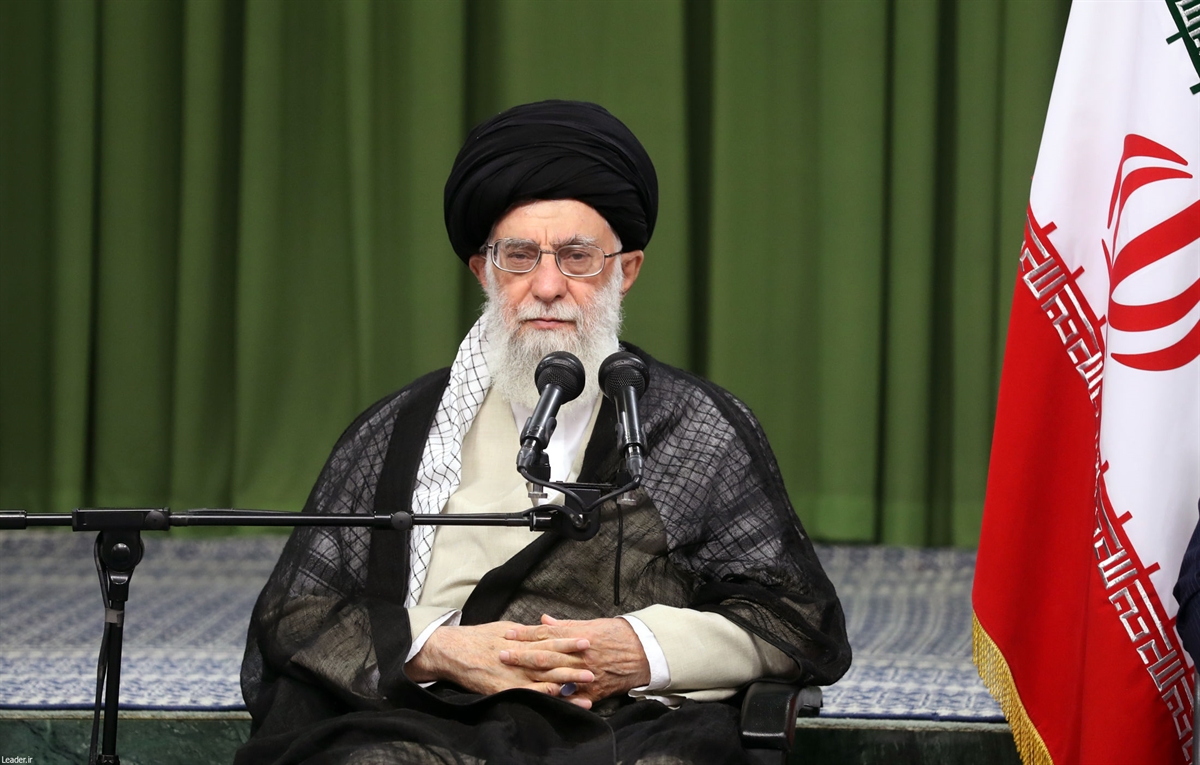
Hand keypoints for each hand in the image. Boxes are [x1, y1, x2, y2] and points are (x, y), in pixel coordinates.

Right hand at [406, 621, 595, 706]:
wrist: (452, 651)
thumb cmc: (478, 638)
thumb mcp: (503, 627)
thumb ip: (524, 631)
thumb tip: (543, 628)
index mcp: (520, 639)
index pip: (549, 639)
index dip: (568, 640)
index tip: (586, 639)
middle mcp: (519, 655)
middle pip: (551, 659)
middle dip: (574, 662)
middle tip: (595, 664)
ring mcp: (512, 673)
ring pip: (544, 677)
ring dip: (567, 681)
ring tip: (587, 684)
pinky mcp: (503, 689)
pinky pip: (528, 693)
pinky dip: (545, 695)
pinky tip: (559, 697)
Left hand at [501, 615, 651, 708]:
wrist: (644, 652)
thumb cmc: (617, 634)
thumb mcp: (592, 623)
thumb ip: (566, 625)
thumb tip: (543, 620)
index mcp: (578, 636)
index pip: (546, 634)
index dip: (525, 634)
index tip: (508, 634)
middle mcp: (580, 655)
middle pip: (545, 655)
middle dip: (521, 655)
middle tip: (501, 654)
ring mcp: (586, 674)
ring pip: (555, 676)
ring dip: (533, 676)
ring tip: (514, 676)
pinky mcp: (594, 691)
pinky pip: (573, 698)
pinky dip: (558, 699)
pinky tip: (541, 700)